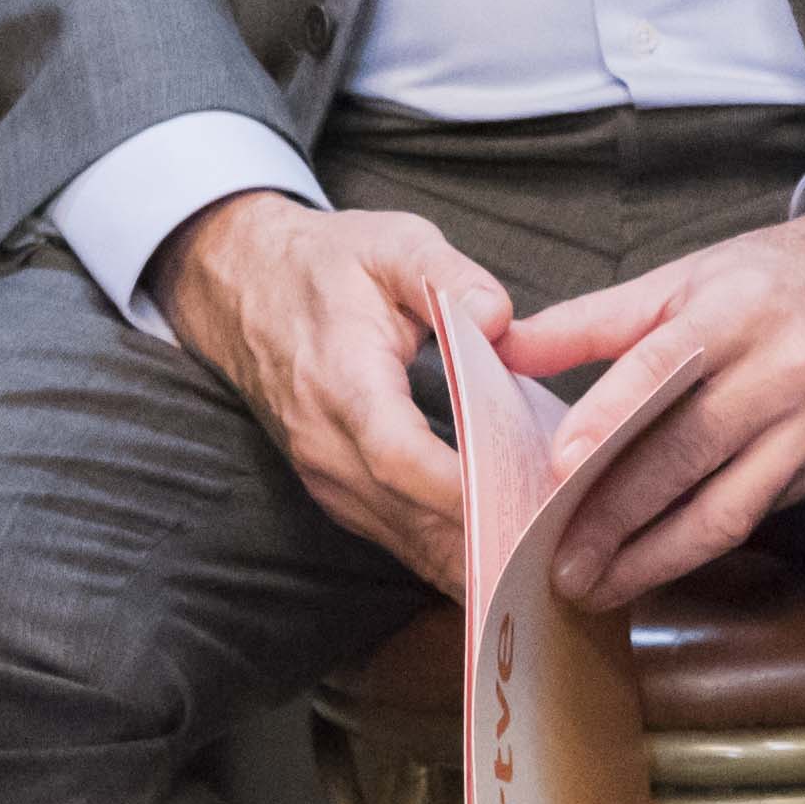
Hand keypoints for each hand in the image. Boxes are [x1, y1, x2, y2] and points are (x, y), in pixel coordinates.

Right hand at [159, 192, 509, 572]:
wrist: (244, 288)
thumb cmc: (326, 264)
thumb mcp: (391, 243)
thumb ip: (448, 275)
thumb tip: (499, 316)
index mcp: (344, 383)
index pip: (401, 457)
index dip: (462, 488)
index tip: (526, 499)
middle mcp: (327, 445)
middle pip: (411, 516)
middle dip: (486, 538)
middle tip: (561, 544)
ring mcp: (326, 477)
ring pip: (405, 540)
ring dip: (471, 558)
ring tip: (546, 560)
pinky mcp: (334, 490)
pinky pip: (394, 536)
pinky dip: (446, 551)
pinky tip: (500, 557)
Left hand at [502, 195, 804, 610]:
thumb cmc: (768, 280)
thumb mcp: (683, 278)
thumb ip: (591, 320)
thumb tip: (503, 348)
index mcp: (737, 309)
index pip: (666, 364)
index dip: (611, 415)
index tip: (560, 465)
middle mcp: (782, 369)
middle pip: (689, 450)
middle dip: (617, 512)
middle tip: (557, 557)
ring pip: (725, 506)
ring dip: (653, 555)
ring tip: (594, 585)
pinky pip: (748, 516)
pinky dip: (691, 547)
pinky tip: (646, 567)